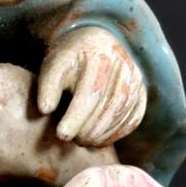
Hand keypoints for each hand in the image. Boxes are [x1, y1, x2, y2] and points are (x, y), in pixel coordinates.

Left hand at [37, 27, 146, 147]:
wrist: (93, 45)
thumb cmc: (69, 60)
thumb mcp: (53, 66)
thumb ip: (47, 86)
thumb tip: (45, 109)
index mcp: (99, 57)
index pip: (90, 93)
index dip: (76, 117)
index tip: (61, 134)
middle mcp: (122, 67)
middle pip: (108, 106)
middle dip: (89, 129)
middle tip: (72, 140)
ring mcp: (135, 81)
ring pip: (121, 115)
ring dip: (102, 134)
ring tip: (83, 141)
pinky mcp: (140, 94)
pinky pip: (132, 120)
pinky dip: (115, 134)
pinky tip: (99, 140)